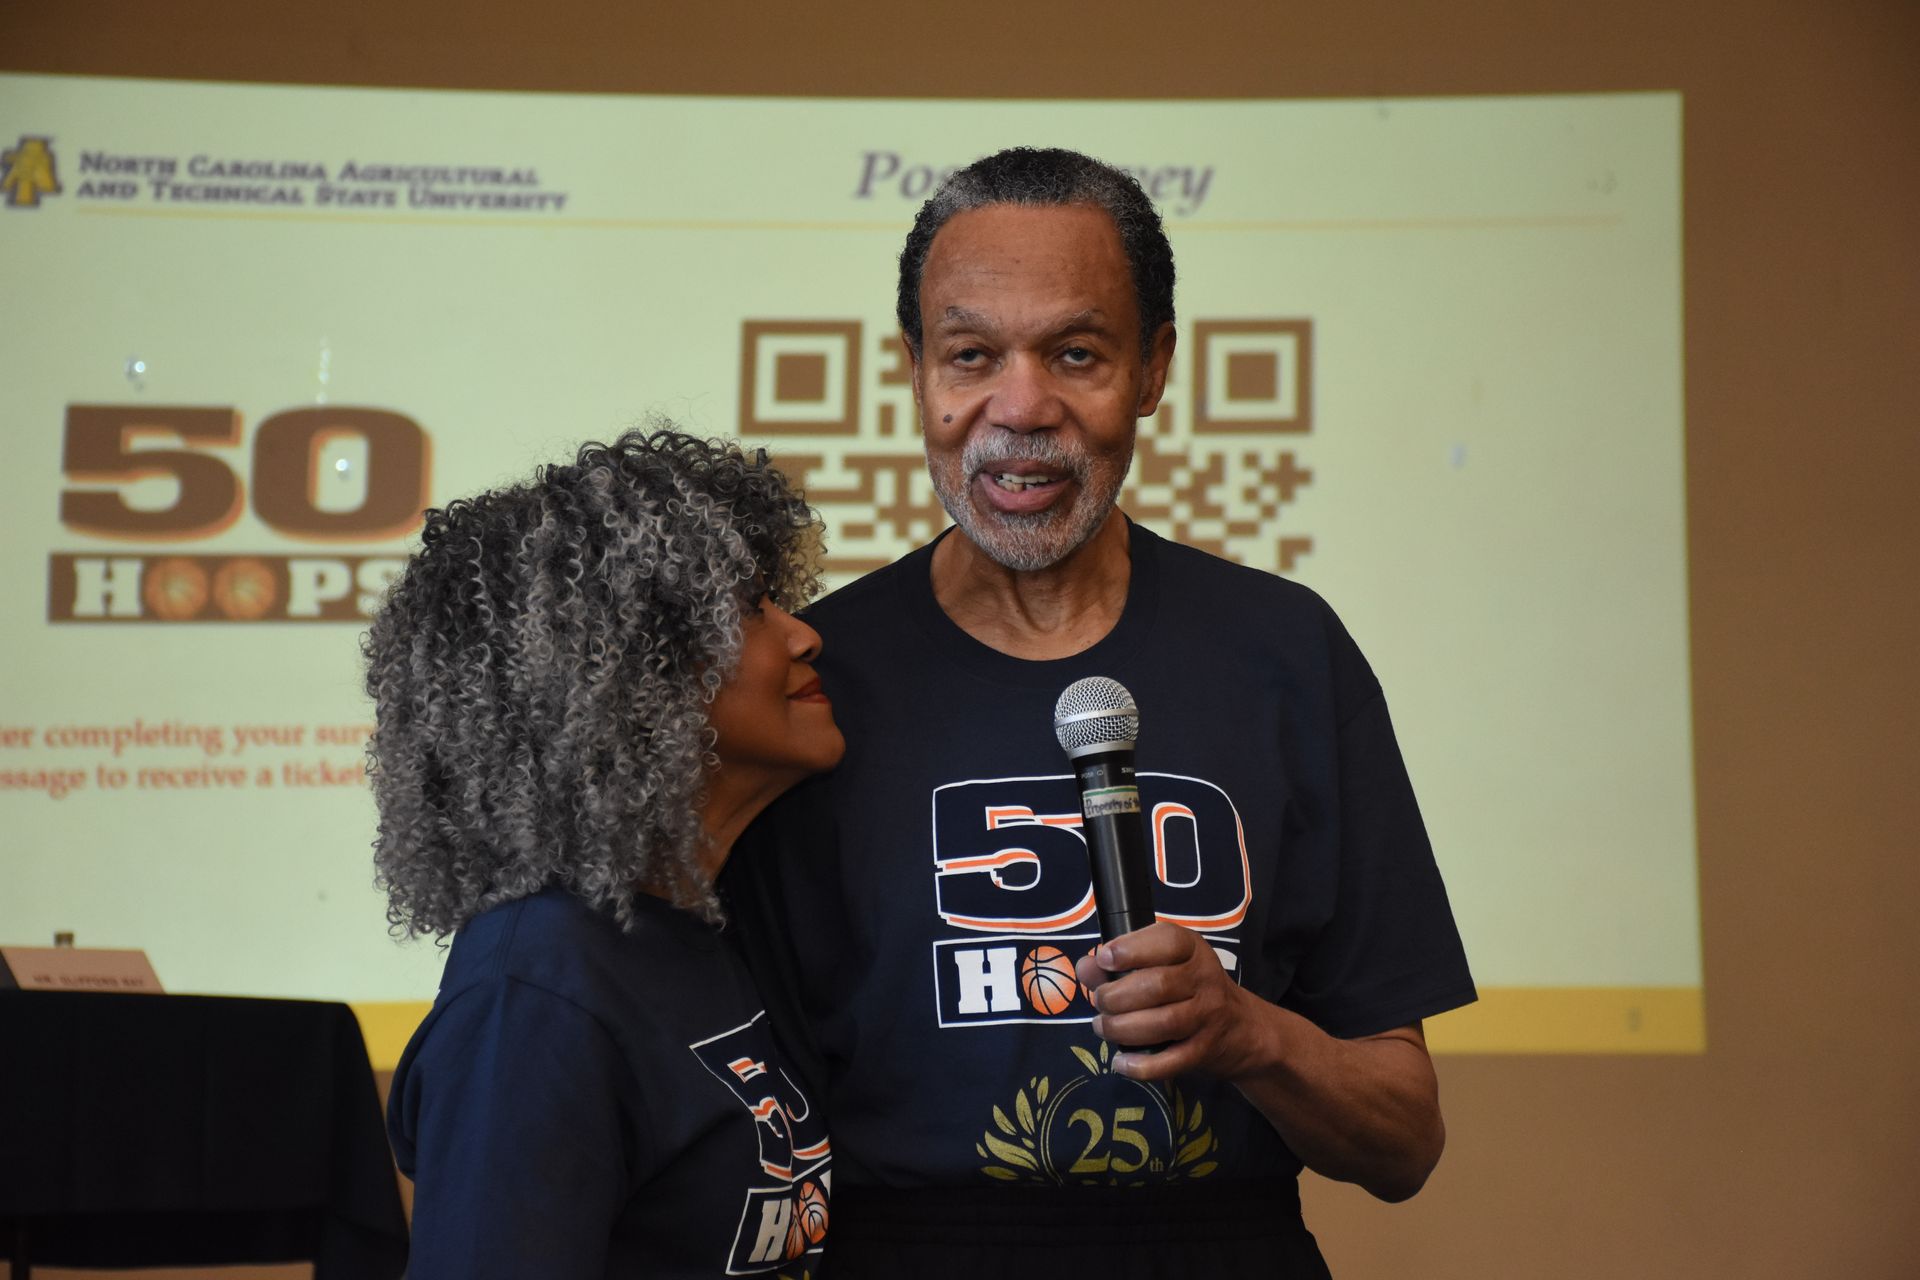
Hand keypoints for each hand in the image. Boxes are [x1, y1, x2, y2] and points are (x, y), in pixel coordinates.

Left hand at [1074, 921, 1261, 1082]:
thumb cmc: (1189, 988)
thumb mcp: (1164, 964)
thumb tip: (1085, 966)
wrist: (1240, 1029)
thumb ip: (1121, 964)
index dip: (1131, 949)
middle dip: (1116, 996)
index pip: (1167, 941)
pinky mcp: (1203, 1052)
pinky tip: (1120, 1062)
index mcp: (1192, 950)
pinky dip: (1140, 1066)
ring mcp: (1207, 1017)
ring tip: (1103, 1027)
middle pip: (1157, 986)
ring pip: (1162, 1023)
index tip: (1104, 959)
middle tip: (1100, 1002)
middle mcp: (1203, 980)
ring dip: (1121, 1028)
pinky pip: (1170, 1062)